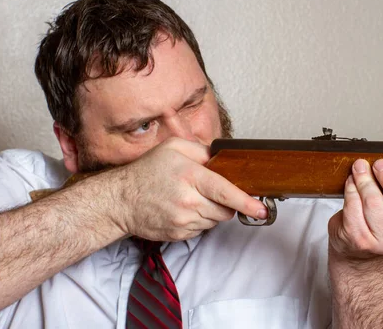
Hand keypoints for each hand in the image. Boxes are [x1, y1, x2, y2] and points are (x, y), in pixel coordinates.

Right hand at [104, 137, 266, 240]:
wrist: (120, 200)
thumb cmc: (147, 171)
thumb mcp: (174, 148)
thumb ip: (203, 150)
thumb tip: (225, 158)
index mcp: (190, 176)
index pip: (225, 192)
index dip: (246, 201)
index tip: (262, 209)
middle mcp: (188, 201)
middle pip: (226, 210)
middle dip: (227, 202)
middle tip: (211, 191)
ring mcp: (183, 221)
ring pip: (216, 221)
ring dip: (212, 211)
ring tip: (192, 198)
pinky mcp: (179, 235)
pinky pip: (202, 229)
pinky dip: (200, 220)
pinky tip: (184, 209)